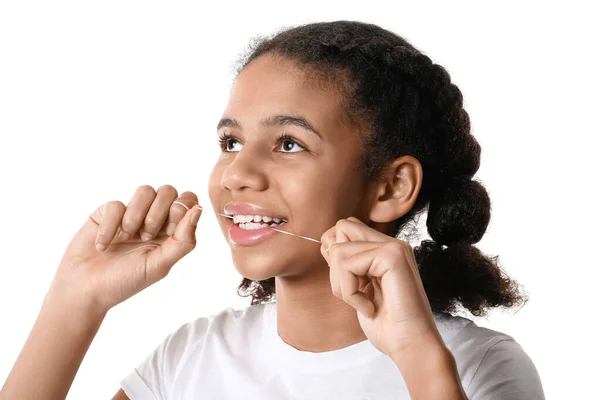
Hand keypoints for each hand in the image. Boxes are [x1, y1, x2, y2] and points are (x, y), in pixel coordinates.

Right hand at [49, 185, 202, 313]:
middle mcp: (153, 219)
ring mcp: (131, 214)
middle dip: (159, 211)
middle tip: (146, 236)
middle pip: (168, 190)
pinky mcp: (107, 212)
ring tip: (126, 238)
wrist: (84, 290)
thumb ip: (183, 240)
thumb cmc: (125, 281)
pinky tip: (103, 246)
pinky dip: (111, 227)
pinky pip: (116, 204)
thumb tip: (199, 210)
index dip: (181, 209)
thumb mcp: (160, 265)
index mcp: (171, 232)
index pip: (188, 201)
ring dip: (137, 215)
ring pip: (145, 191)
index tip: (168, 231)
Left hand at [320, 217, 441, 358]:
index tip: (352, 287)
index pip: (345, 228)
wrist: (411, 347)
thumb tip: (326, 243)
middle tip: (354, 293)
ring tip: (364, 303)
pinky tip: (369, 307)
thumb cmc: (387, 326)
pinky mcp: (392, 256)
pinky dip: (350, 292)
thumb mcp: (358, 289)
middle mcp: (391, 243)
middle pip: (341, 228)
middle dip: (336, 265)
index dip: (336, 256)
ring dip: (342, 285)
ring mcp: (394, 247)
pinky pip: (348, 264)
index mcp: (385, 250)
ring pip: (338, 249)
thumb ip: (347, 264)